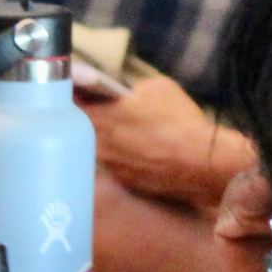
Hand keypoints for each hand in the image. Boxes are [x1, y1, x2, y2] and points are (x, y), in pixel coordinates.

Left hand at [76, 74, 255, 209]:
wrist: (202, 163)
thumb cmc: (179, 122)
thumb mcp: (157, 88)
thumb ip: (131, 89)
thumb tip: (125, 94)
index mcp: (100, 118)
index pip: (69, 103)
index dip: (73, 94)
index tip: (76, 88)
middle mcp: (99, 147)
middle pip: (81, 129)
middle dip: (89, 118)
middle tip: (102, 109)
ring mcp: (111, 168)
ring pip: (98, 149)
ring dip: (106, 139)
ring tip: (125, 131)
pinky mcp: (125, 183)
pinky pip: (116, 165)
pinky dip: (123, 157)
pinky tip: (141, 150)